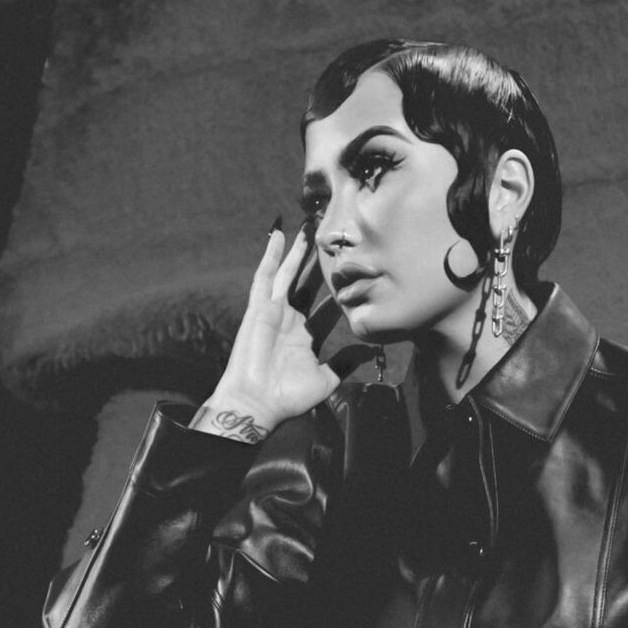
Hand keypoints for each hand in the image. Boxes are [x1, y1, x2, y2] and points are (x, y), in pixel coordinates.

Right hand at [192, 226, 368, 440]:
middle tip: (332, 238)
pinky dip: (271, 254)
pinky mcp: (259, 307)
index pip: (327, 307)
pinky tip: (278, 233)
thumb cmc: (289, 396)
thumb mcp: (326, 379)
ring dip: (298, 250)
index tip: (355, 273)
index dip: (340, 291)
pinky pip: (265, 275)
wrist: (258, 402)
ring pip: (289, 273)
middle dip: (319, 262)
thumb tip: (368, 351)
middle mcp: (290, 320)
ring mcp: (274, 311)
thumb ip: (345, 363)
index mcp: (306, 336)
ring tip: (309, 226)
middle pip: (308, 283)